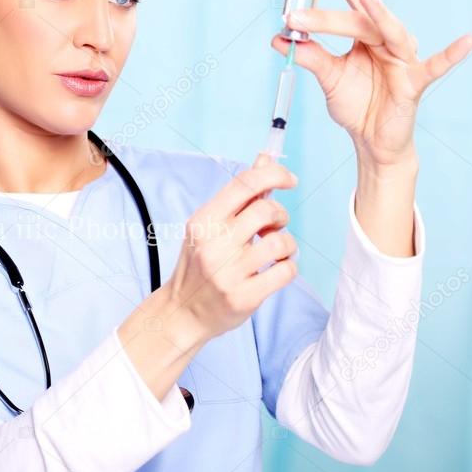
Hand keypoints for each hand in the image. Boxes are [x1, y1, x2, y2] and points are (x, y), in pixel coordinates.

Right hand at [160, 158, 298, 342]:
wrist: (182, 312)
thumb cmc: (200, 264)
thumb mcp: (210, 226)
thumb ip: (240, 195)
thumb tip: (264, 159)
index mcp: (203, 221)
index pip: (244, 184)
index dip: (274, 174)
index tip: (289, 179)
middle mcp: (213, 244)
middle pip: (266, 210)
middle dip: (280, 215)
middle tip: (275, 226)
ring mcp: (228, 273)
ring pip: (280, 241)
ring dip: (287, 243)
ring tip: (276, 250)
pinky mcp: (244, 297)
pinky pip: (285, 271)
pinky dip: (288, 267)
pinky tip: (276, 269)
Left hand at [271, 0, 471, 167]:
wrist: (372, 141)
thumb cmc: (356, 104)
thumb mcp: (328, 78)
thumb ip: (310, 55)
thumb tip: (278, 36)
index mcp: (365, 32)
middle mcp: (385, 38)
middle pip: (359, 17)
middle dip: (326, 17)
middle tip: (294, 17)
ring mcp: (402, 58)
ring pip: (388, 31)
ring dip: (377, 14)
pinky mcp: (414, 82)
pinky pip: (435, 66)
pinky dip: (452, 54)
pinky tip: (468, 41)